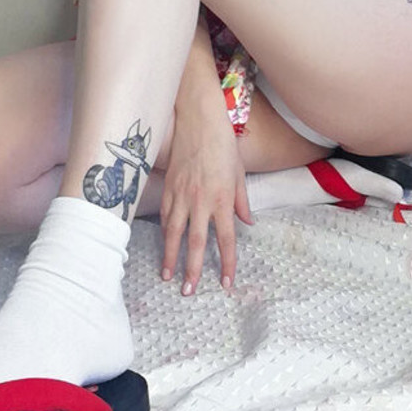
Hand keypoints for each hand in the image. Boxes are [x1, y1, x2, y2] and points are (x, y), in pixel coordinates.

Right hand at [160, 96, 252, 295]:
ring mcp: (181, 194)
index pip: (226, 239)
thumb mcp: (239, 173)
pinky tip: (164, 244)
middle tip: (188, 291)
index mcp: (222, 198)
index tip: (225, 282)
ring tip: (168, 276)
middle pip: (196, 243)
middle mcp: (200, 200)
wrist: (199, 119)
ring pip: (174, 233)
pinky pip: (166, 215)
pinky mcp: (168, 186)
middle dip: (192, 270)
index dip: (226, 263)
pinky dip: (165, 233)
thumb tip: (247, 223)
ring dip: (171, 257)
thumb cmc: (223, 144)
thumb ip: (242, 201)